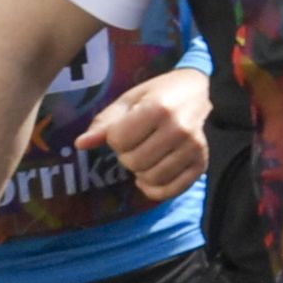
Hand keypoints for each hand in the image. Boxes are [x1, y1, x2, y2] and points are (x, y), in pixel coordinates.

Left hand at [81, 63, 211, 198]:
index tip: (126, 129)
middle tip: (135, 144)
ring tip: (144, 158)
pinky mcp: (201, 164)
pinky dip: (155, 190)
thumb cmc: (158, 94)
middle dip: (126, 156)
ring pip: (151, 178)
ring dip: (140, 172)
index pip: (119, 140)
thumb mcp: (129, 100)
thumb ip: (105, 123)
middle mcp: (179, 129)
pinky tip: (149, 179)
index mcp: (158, 108)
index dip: (115, 138)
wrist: (197, 92)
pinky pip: (171, 190)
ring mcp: (194, 149)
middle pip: (134, 162)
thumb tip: (80, 144)